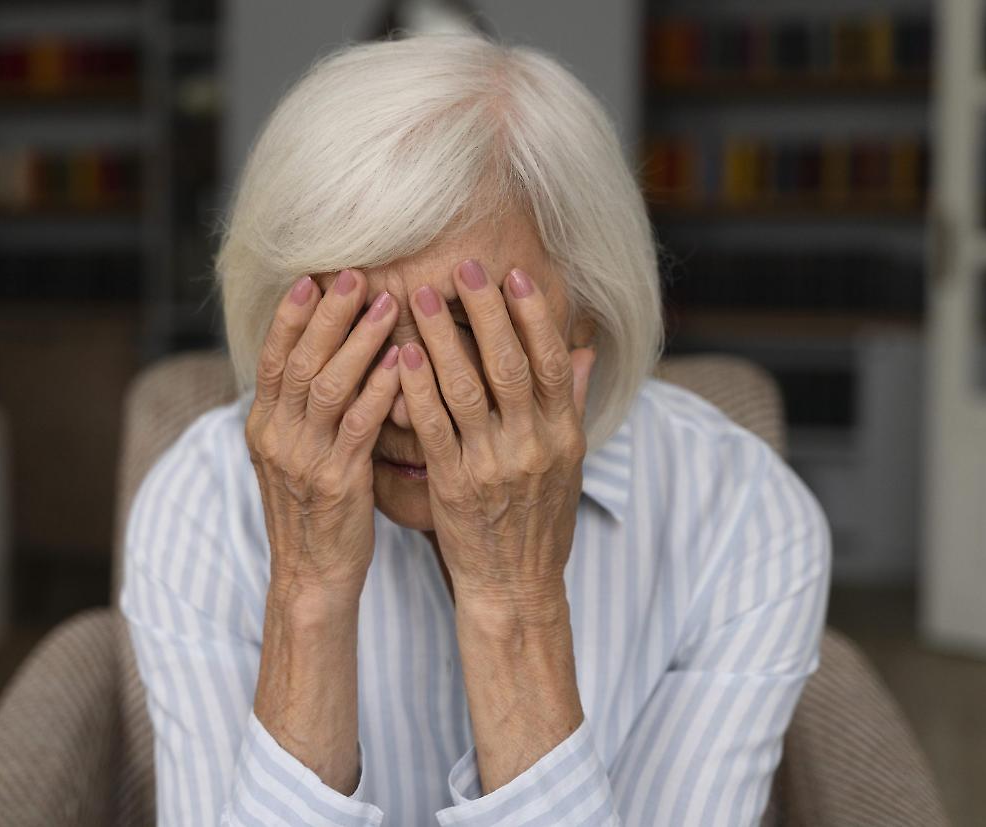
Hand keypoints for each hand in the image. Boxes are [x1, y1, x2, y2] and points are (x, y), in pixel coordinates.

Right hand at [245, 267, 401, 607]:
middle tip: (355, 274)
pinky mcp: (335, 482)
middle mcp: (276, 436)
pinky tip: (400, 362)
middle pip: (298, 360)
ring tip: (387, 303)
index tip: (312, 276)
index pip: (272, 357)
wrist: (312, 576)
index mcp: (264, 425)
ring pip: (327, 385)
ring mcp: (303, 459)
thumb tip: (325, 358)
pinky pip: (358, 426)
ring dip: (358, 340)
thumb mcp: (295, 456)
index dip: (291, 315)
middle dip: (327, 314)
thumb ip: (305, 410)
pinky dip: (379, 390)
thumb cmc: (316, 511)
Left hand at [397, 259, 596, 614]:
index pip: (550, 361)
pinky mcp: (454, 486)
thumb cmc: (541, 521)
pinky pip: (433, 429)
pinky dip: (417, 388)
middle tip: (461, 267)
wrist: (516, 587)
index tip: (513, 274)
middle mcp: (532, 445)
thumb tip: (583, 349)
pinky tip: (402, 355)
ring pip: (466, 390)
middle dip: (484, 312)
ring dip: (442, 338)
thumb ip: (571, 403)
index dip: (532, 315)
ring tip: (419, 298)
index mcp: (563, 434)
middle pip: (509, 364)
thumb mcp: (569, 464)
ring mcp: (492, 465)